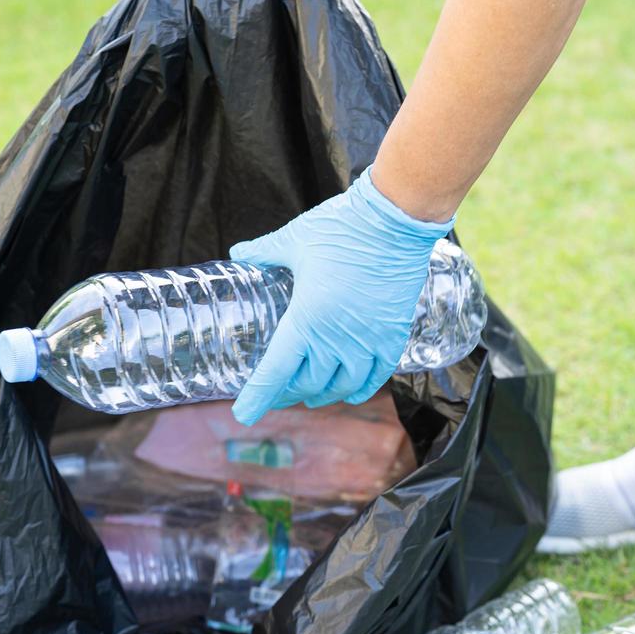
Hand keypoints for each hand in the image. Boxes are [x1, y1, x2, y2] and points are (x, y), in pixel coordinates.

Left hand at [229, 169, 453, 424]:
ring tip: (310, 394)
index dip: (257, 397)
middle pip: (307, 383)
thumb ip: (264, 251)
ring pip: (341, 387)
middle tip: (276, 390)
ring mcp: (368, 340)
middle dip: (287, 393)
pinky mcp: (393, 335)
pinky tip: (349, 391)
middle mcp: (337, 337)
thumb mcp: (293, 239)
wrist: (395, 220)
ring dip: (322, 395)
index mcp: (306, 317)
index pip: (276, 371)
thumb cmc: (342, 227)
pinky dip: (359, 390)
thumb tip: (239, 253)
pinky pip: (376, 377)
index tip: (244, 413)